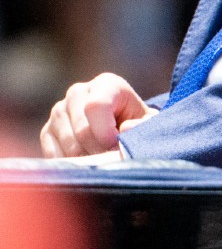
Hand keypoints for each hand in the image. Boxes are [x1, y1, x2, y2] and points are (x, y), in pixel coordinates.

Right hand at [39, 73, 153, 156]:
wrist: (120, 125)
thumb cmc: (136, 121)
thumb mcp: (147, 121)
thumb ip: (144, 124)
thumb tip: (125, 129)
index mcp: (105, 84)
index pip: (96, 106)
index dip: (106, 132)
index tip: (116, 144)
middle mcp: (77, 93)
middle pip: (82, 131)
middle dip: (100, 151)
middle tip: (113, 158)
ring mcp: (58, 111)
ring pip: (69, 146)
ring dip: (87, 160)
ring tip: (104, 160)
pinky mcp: (47, 131)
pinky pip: (54, 154)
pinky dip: (71, 164)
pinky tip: (87, 163)